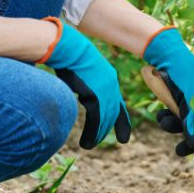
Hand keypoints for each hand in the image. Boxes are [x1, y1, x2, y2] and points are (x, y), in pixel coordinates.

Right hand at [43, 19, 130, 149]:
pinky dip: (92, 132)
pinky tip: (88, 143)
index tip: (125, 127)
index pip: (118, 102)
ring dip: (99, 134)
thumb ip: (87, 83)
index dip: (122, 116)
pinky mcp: (95, 95)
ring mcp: (104, 90)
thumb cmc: (70, 57)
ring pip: (105, 118)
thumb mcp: (83, 72)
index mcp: (108, 79)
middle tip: (123, 140)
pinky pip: (96, 119)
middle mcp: (110, 86)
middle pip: (114, 112)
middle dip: (117, 127)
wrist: (68, 48)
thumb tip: (82, 89)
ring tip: (92, 145)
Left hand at [142, 27, 193, 162]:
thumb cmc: (182, 74)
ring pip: (185, 124)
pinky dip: (166, 117)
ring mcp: (190, 103)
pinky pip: (174, 115)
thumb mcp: (188, 100)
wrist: (165, 54)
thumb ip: (191, 121)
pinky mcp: (177, 100)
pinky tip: (160, 112)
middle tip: (178, 151)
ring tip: (163, 120)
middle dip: (189, 141)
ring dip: (173, 127)